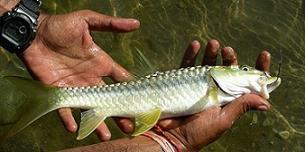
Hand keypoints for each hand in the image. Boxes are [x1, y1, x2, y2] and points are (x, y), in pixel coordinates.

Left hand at [20, 10, 139, 140]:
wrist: (35, 32)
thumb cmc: (62, 26)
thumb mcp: (88, 20)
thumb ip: (110, 24)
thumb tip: (135, 23)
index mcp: (101, 63)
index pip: (121, 79)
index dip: (132, 89)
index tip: (143, 101)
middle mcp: (91, 78)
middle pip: (109, 99)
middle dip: (119, 113)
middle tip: (130, 126)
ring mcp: (75, 86)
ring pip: (90, 108)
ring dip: (97, 123)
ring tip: (106, 136)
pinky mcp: (58, 91)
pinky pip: (65, 108)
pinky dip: (69, 118)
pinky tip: (74, 128)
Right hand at [158, 40, 270, 150]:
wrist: (170, 136)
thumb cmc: (198, 132)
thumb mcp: (223, 120)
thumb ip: (240, 107)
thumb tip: (266, 102)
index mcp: (228, 100)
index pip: (246, 83)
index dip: (256, 69)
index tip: (263, 55)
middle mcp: (215, 91)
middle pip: (226, 70)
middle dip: (229, 58)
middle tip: (227, 50)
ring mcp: (198, 86)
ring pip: (207, 65)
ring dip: (211, 53)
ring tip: (213, 44)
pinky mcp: (182, 83)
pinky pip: (186, 65)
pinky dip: (190, 54)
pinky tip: (195, 45)